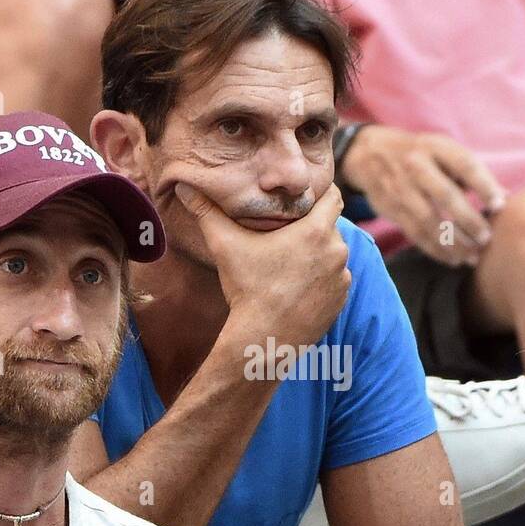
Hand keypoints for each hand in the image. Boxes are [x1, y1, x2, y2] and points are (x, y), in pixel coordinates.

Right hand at [175, 182, 350, 348]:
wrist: (264, 339)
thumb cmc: (247, 289)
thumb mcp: (225, 245)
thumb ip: (206, 212)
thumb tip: (183, 186)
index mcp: (317, 230)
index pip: (333, 196)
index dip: (320, 193)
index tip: (302, 198)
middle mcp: (337, 251)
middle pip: (330, 226)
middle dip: (313, 226)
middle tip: (287, 231)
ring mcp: (341, 277)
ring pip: (332, 253)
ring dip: (317, 253)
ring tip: (291, 261)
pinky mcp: (340, 299)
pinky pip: (334, 279)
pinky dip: (321, 278)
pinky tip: (298, 284)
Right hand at [340, 125, 505, 266]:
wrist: (370, 154)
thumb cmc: (420, 154)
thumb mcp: (443, 151)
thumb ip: (471, 174)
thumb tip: (504, 199)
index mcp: (435, 146)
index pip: (464, 165)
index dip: (483, 186)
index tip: (499, 206)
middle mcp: (416, 165)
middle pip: (445, 195)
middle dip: (468, 220)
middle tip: (486, 238)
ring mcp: (401, 188)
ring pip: (428, 220)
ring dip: (452, 242)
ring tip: (472, 256)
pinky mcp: (391, 208)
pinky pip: (414, 233)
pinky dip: (434, 249)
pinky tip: (452, 258)